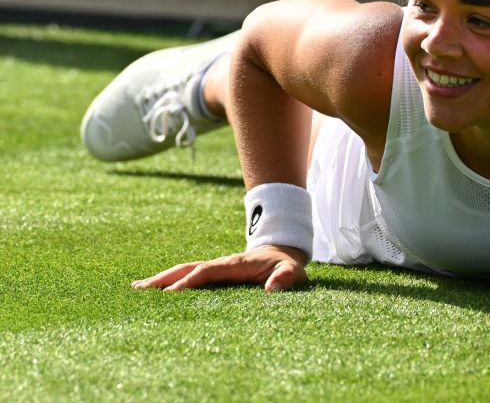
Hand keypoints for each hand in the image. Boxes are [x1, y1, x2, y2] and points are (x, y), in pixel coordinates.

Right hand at [131, 245, 307, 292]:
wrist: (283, 254)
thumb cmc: (287, 266)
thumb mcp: (293, 271)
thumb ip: (285, 278)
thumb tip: (272, 289)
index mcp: (234, 265)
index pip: (206, 272)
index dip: (189, 282)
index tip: (170, 294)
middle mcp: (220, 265)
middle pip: (187, 269)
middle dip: (164, 278)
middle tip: (138, 289)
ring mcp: (215, 269)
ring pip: (184, 272)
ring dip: (162, 280)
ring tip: (137, 290)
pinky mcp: (213, 275)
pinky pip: (189, 279)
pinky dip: (171, 283)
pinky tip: (155, 293)